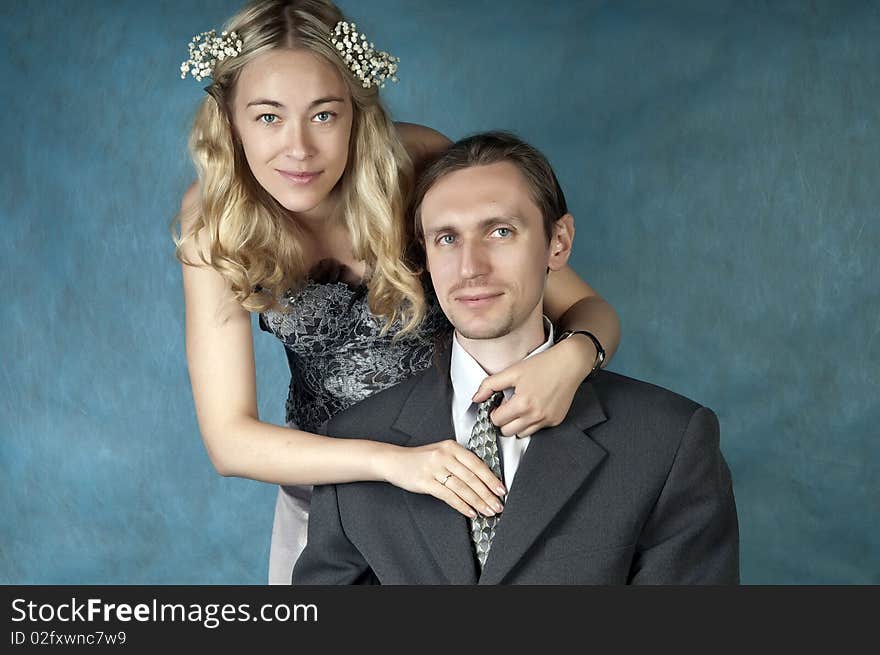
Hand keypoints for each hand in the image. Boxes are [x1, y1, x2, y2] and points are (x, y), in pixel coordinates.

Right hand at [381, 440, 505, 518]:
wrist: (394, 461)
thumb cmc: (420, 459)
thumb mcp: (442, 453)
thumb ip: (460, 462)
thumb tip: (483, 481)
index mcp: (452, 447)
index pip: (477, 464)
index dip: (491, 479)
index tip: (501, 490)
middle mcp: (444, 455)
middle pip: (471, 477)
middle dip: (487, 494)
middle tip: (498, 505)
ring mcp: (434, 468)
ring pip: (462, 488)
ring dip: (477, 502)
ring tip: (487, 511)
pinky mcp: (426, 481)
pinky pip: (448, 496)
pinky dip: (462, 505)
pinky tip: (470, 512)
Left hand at [471, 338, 591, 436]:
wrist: (570, 363)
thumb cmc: (542, 365)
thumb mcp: (512, 371)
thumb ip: (490, 385)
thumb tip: (475, 398)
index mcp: (522, 404)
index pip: (497, 420)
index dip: (494, 411)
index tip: (499, 403)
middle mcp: (535, 416)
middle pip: (507, 432)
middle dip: (504, 420)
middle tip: (509, 405)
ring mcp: (547, 420)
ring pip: (522, 434)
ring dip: (517, 424)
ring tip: (522, 406)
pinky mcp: (556, 421)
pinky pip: (537, 429)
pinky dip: (532, 421)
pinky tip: (535, 405)